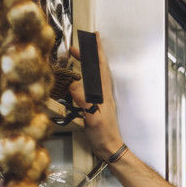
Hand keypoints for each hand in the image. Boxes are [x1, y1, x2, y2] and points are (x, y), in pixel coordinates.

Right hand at [68, 32, 123, 160]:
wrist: (110, 148)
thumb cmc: (103, 135)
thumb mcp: (92, 118)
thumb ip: (84, 101)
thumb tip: (75, 86)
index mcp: (102, 94)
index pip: (99, 68)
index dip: (96, 52)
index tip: (93, 38)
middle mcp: (103, 94)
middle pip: (97, 69)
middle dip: (89, 55)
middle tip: (78, 45)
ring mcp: (101, 99)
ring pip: (94, 76)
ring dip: (86, 65)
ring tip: (77, 57)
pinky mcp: (97, 106)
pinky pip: (89, 86)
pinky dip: (83, 78)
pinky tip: (77, 79)